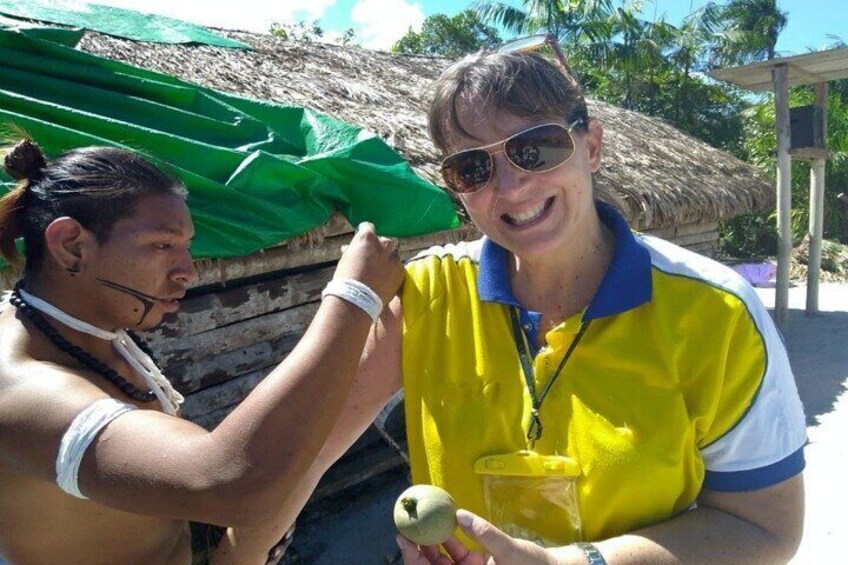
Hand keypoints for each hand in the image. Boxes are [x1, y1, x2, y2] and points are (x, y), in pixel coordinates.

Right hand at [334, 222, 403, 305]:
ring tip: (379, 272)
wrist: (357, 299)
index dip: (365, 234)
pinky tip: (384, 280)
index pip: (368, 227)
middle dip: (380, 248)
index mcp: (367, 237)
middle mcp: (383, 243)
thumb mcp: (346, 259)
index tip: (363, 243)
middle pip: (385, 240)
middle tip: (373, 258)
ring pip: (393, 254)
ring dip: (388, 259)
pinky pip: (398, 267)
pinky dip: (393, 272)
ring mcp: (393, 257)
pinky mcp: (400, 271)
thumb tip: (349, 248)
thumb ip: (353, 250)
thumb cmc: (346, 278)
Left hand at [396, 510, 558, 564]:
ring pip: (441, 561)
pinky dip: (448, 539)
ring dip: (430, 542)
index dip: (413, 558)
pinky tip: (443, 522)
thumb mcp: (510, 551)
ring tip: (421, 520)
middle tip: (406, 524)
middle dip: (417, 548)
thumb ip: (485, 534)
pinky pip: (455, 554)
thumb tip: (460, 515)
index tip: (403, 537)